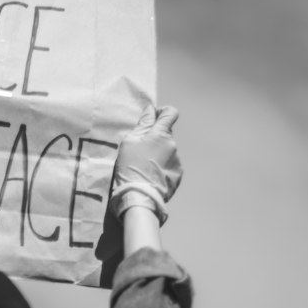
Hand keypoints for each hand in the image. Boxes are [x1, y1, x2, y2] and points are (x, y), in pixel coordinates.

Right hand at [110, 104, 182, 224]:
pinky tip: (151, 177)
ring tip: (144, 169)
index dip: (162, 113)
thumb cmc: (130, 167)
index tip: (153, 119)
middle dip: (154, 140)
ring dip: (157, 156)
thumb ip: (143, 124)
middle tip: (139, 153)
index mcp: (161, 134)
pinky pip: (170, 166)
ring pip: (167, 152)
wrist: (139, 197)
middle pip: (166, 135)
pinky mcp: (178, 175)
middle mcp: (173, 145)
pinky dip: (161, 169)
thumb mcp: (130, 142)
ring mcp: (177, 160)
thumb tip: (151, 110)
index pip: (170, 113)